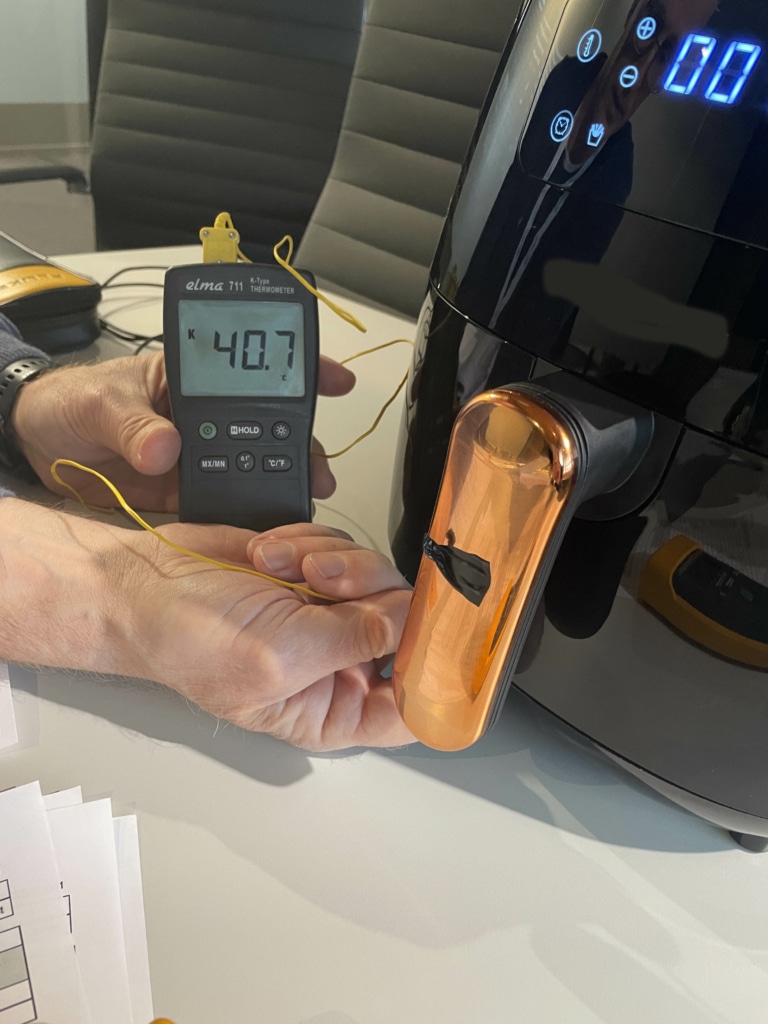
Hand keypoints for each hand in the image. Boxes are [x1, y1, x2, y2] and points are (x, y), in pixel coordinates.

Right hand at [0, 504, 413, 750]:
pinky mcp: (313, 571)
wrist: (141, 584)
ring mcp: (327, 614)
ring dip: (332, 560)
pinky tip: (271, 554)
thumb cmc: (185, 641)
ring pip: (377, 577)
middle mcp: (337, 665)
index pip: (413, 706)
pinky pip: (345, 547)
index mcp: (332, 709)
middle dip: (368, 590)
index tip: (432, 628)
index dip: (434, 669)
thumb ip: (351, 640)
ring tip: (281, 567)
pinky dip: (311, 541)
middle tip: (324, 580)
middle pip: (405, 623)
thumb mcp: (276, 656)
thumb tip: (411, 618)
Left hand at [12, 351, 354, 510]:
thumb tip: (165, 448)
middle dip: (303, 444)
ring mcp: (196, 456)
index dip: (302, 369)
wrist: (38, 448)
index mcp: (189, 379)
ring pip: (252, 466)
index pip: (254, 369)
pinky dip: (242, 515)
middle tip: (319, 467)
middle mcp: (202, 417)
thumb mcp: (99, 402)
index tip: (338, 380)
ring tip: (300, 501)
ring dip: (279, 482)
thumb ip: (133, 425)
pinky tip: (260, 525)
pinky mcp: (182, 492)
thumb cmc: (68, 402)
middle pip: (267, 426)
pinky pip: (221, 502)